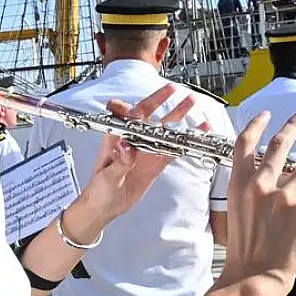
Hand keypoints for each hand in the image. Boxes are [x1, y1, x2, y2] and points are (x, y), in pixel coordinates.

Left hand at [76, 84, 206, 221]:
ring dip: (177, 116)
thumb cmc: (99, 188)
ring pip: (163, 130)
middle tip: (174, 89)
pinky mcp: (155, 163)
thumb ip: (120, 162)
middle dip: (161, 101)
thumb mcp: (107, 176)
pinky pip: (172, 150)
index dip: (132, 106)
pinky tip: (196, 133)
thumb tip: (127, 146)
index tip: (137, 103)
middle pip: (148, 116)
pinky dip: (184, 142)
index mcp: (116, 139)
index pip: (125, 117)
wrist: (106, 206)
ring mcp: (145, 150)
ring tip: (190, 103)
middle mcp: (132, 140)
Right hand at [218, 109, 295, 289]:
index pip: (245, 143)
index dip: (257, 125)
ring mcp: (286, 196)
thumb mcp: (236, 211)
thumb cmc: (244, 249)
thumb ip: (248, 190)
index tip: (266, 115)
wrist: (254, 273)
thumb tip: (263, 178)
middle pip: (279, 144)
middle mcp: (262, 184)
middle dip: (293, 125)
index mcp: (240, 183)